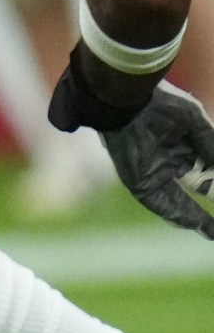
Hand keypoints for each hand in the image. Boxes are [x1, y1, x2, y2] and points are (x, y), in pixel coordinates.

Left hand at [102, 83, 213, 238]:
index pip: (205, 170)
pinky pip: (160, 203)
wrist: (128, 101)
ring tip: (212, 230)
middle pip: (195, 187)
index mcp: (182, 145)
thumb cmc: (161, 105)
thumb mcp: (194, 123)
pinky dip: (179, 214)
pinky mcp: (139, 182)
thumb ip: (210, 145)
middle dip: (210, 199)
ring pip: (179, 201)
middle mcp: (169, 160)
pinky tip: (198, 225)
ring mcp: (154, 172)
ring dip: (197, 218)